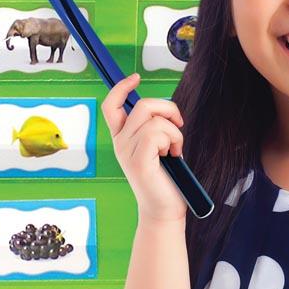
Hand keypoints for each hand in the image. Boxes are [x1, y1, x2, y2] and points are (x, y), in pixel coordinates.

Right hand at [101, 72, 187, 222]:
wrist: (164, 210)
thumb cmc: (164, 180)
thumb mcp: (155, 148)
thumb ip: (153, 128)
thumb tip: (163, 110)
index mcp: (122, 138)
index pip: (110, 105)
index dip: (121, 87)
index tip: (135, 77)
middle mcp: (120, 143)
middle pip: (142, 105)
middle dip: (167, 109)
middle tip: (178, 126)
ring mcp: (127, 151)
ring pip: (154, 119)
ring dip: (173, 131)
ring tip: (175, 149)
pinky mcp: (138, 161)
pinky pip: (157, 133)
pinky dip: (173, 140)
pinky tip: (174, 155)